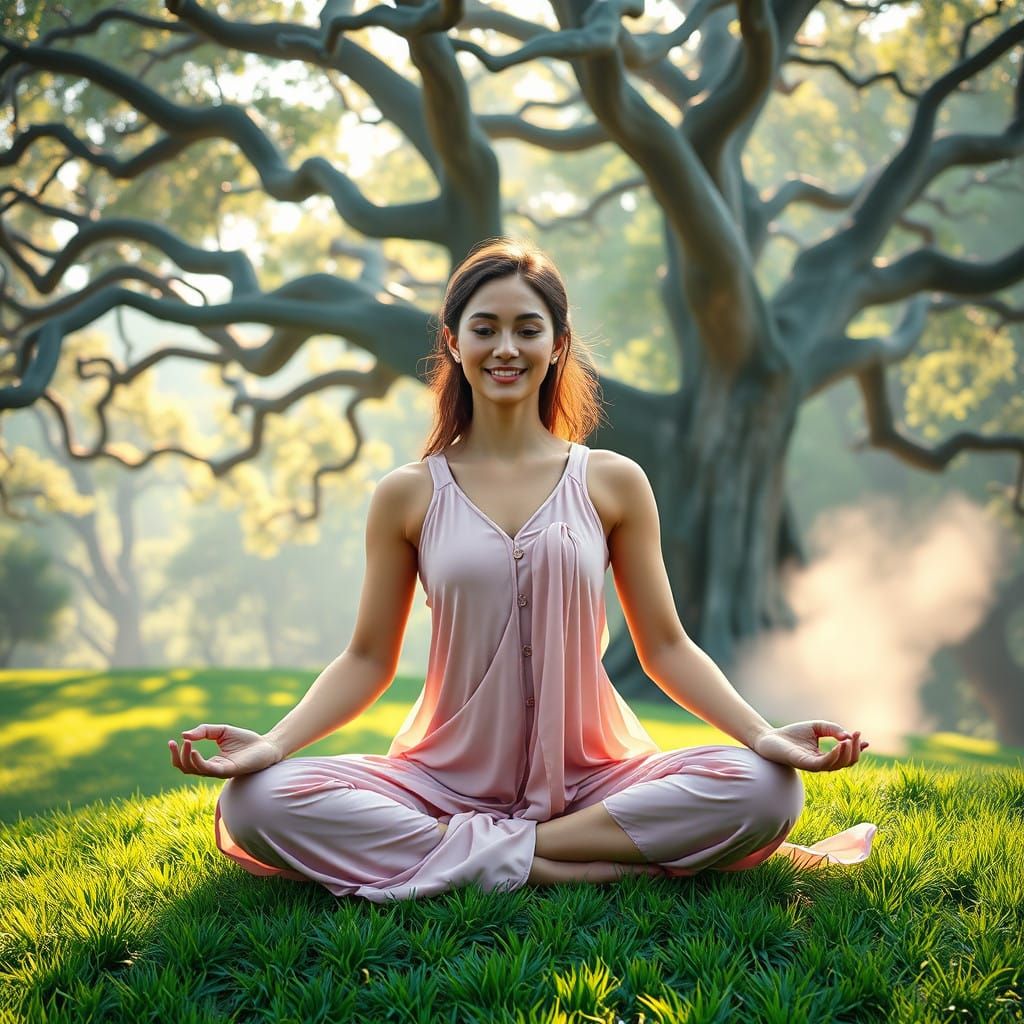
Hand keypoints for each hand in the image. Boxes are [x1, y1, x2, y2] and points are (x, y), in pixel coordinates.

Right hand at [168, 724, 283, 778]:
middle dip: (177, 757)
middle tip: (176, 743)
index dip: (176, 754)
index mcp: (211, 762)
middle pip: (186, 769)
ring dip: (187, 757)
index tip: (171, 741)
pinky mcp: (228, 771)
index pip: (187, 763)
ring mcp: (219, 771)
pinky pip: (208, 770)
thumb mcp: (222, 731)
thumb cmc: (246, 740)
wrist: (267, 745)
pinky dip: (198, 761)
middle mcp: (213, 769)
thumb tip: (184, 735)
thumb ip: (204, 731)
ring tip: (187, 743)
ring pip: (195, 770)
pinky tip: (194, 751)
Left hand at [752, 720, 868, 772]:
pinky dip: (834, 755)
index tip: (864, 739)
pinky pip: (824, 764)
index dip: (858, 749)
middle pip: (847, 762)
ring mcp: (814, 765)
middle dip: (855, 749)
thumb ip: (833, 729)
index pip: (847, 757)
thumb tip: (848, 737)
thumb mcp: (817, 727)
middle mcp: (822, 764)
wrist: (769, 737)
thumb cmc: (792, 734)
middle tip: (856, 735)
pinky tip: (840, 745)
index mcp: (826, 756)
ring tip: (849, 740)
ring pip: (838, 765)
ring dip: (847, 753)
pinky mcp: (805, 764)